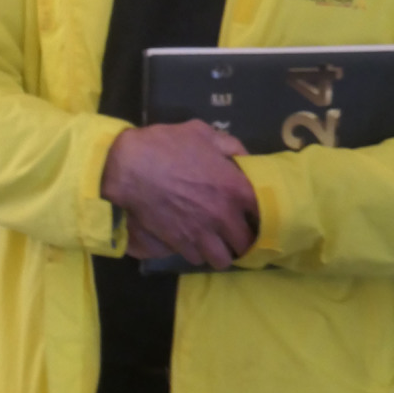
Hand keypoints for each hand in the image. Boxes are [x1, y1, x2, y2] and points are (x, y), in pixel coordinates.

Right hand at [102, 120, 257, 269]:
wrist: (129, 166)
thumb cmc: (167, 145)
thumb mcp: (202, 132)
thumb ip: (230, 146)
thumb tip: (244, 159)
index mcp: (235, 187)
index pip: (263, 213)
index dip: (261, 214)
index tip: (254, 213)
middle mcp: (223, 215)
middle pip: (245, 243)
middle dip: (242, 238)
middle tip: (236, 232)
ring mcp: (201, 233)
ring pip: (222, 259)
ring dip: (221, 252)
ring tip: (217, 243)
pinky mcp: (180, 243)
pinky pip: (197, 259)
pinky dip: (198, 253)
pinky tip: (194, 242)